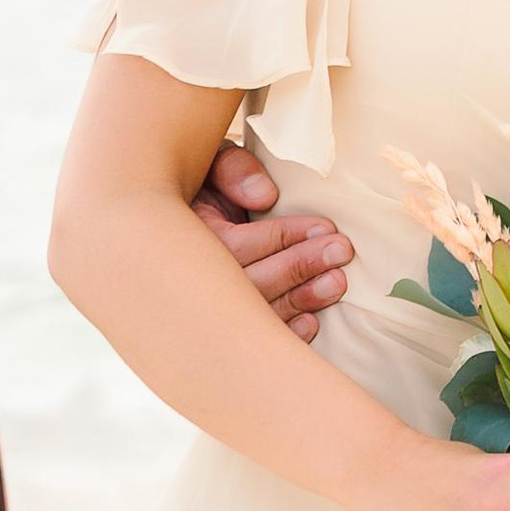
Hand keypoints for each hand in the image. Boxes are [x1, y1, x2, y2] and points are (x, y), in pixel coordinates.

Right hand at [193, 141, 351, 341]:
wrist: (167, 219)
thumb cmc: (200, 189)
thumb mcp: (209, 165)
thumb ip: (233, 171)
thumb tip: (266, 198)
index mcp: (178, 237)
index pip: (237, 244)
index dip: (284, 236)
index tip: (326, 227)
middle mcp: (182, 280)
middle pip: (245, 283)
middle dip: (298, 267)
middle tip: (342, 252)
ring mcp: (194, 311)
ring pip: (251, 315)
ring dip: (299, 300)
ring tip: (338, 283)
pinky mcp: (211, 333)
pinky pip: (246, 344)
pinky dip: (281, 335)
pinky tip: (310, 323)